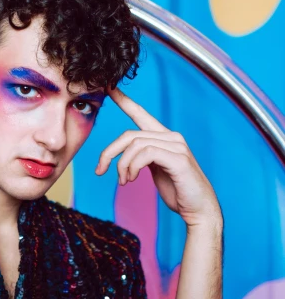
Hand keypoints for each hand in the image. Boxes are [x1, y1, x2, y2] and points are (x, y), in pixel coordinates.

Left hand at [95, 86, 222, 228]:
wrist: (198, 209)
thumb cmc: (178, 191)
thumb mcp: (156, 171)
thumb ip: (144, 158)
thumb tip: (127, 156)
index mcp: (164, 138)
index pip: (141, 114)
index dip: (125, 102)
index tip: (109, 89)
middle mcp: (171, 137)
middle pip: (129, 135)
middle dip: (109, 152)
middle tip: (100, 170)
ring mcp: (176, 146)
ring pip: (135, 144)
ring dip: (122, 165)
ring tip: (124, 181)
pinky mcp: (178, 159)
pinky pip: (146, 154)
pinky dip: (133, 166)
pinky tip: (132, 179)